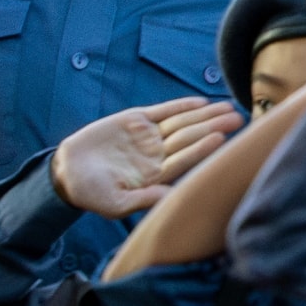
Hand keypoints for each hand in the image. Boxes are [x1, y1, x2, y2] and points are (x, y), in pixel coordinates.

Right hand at [51, 97, 240, 217]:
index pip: (185, 160)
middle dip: (213, 127)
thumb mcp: (115, 203)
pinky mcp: (136, 121)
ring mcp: (149, 137)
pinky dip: (180, 106)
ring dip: (204, 115)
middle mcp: (157, 155)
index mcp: (156, 176)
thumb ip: (143, 199)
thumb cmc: (91, 194)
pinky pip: (163, 111)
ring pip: (182, 123)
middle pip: (190, 138)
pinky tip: (200, 102)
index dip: (202, 149)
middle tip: (237, 117)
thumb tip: (172, 198)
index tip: (221, 139)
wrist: (68, 172)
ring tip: (227, 107)